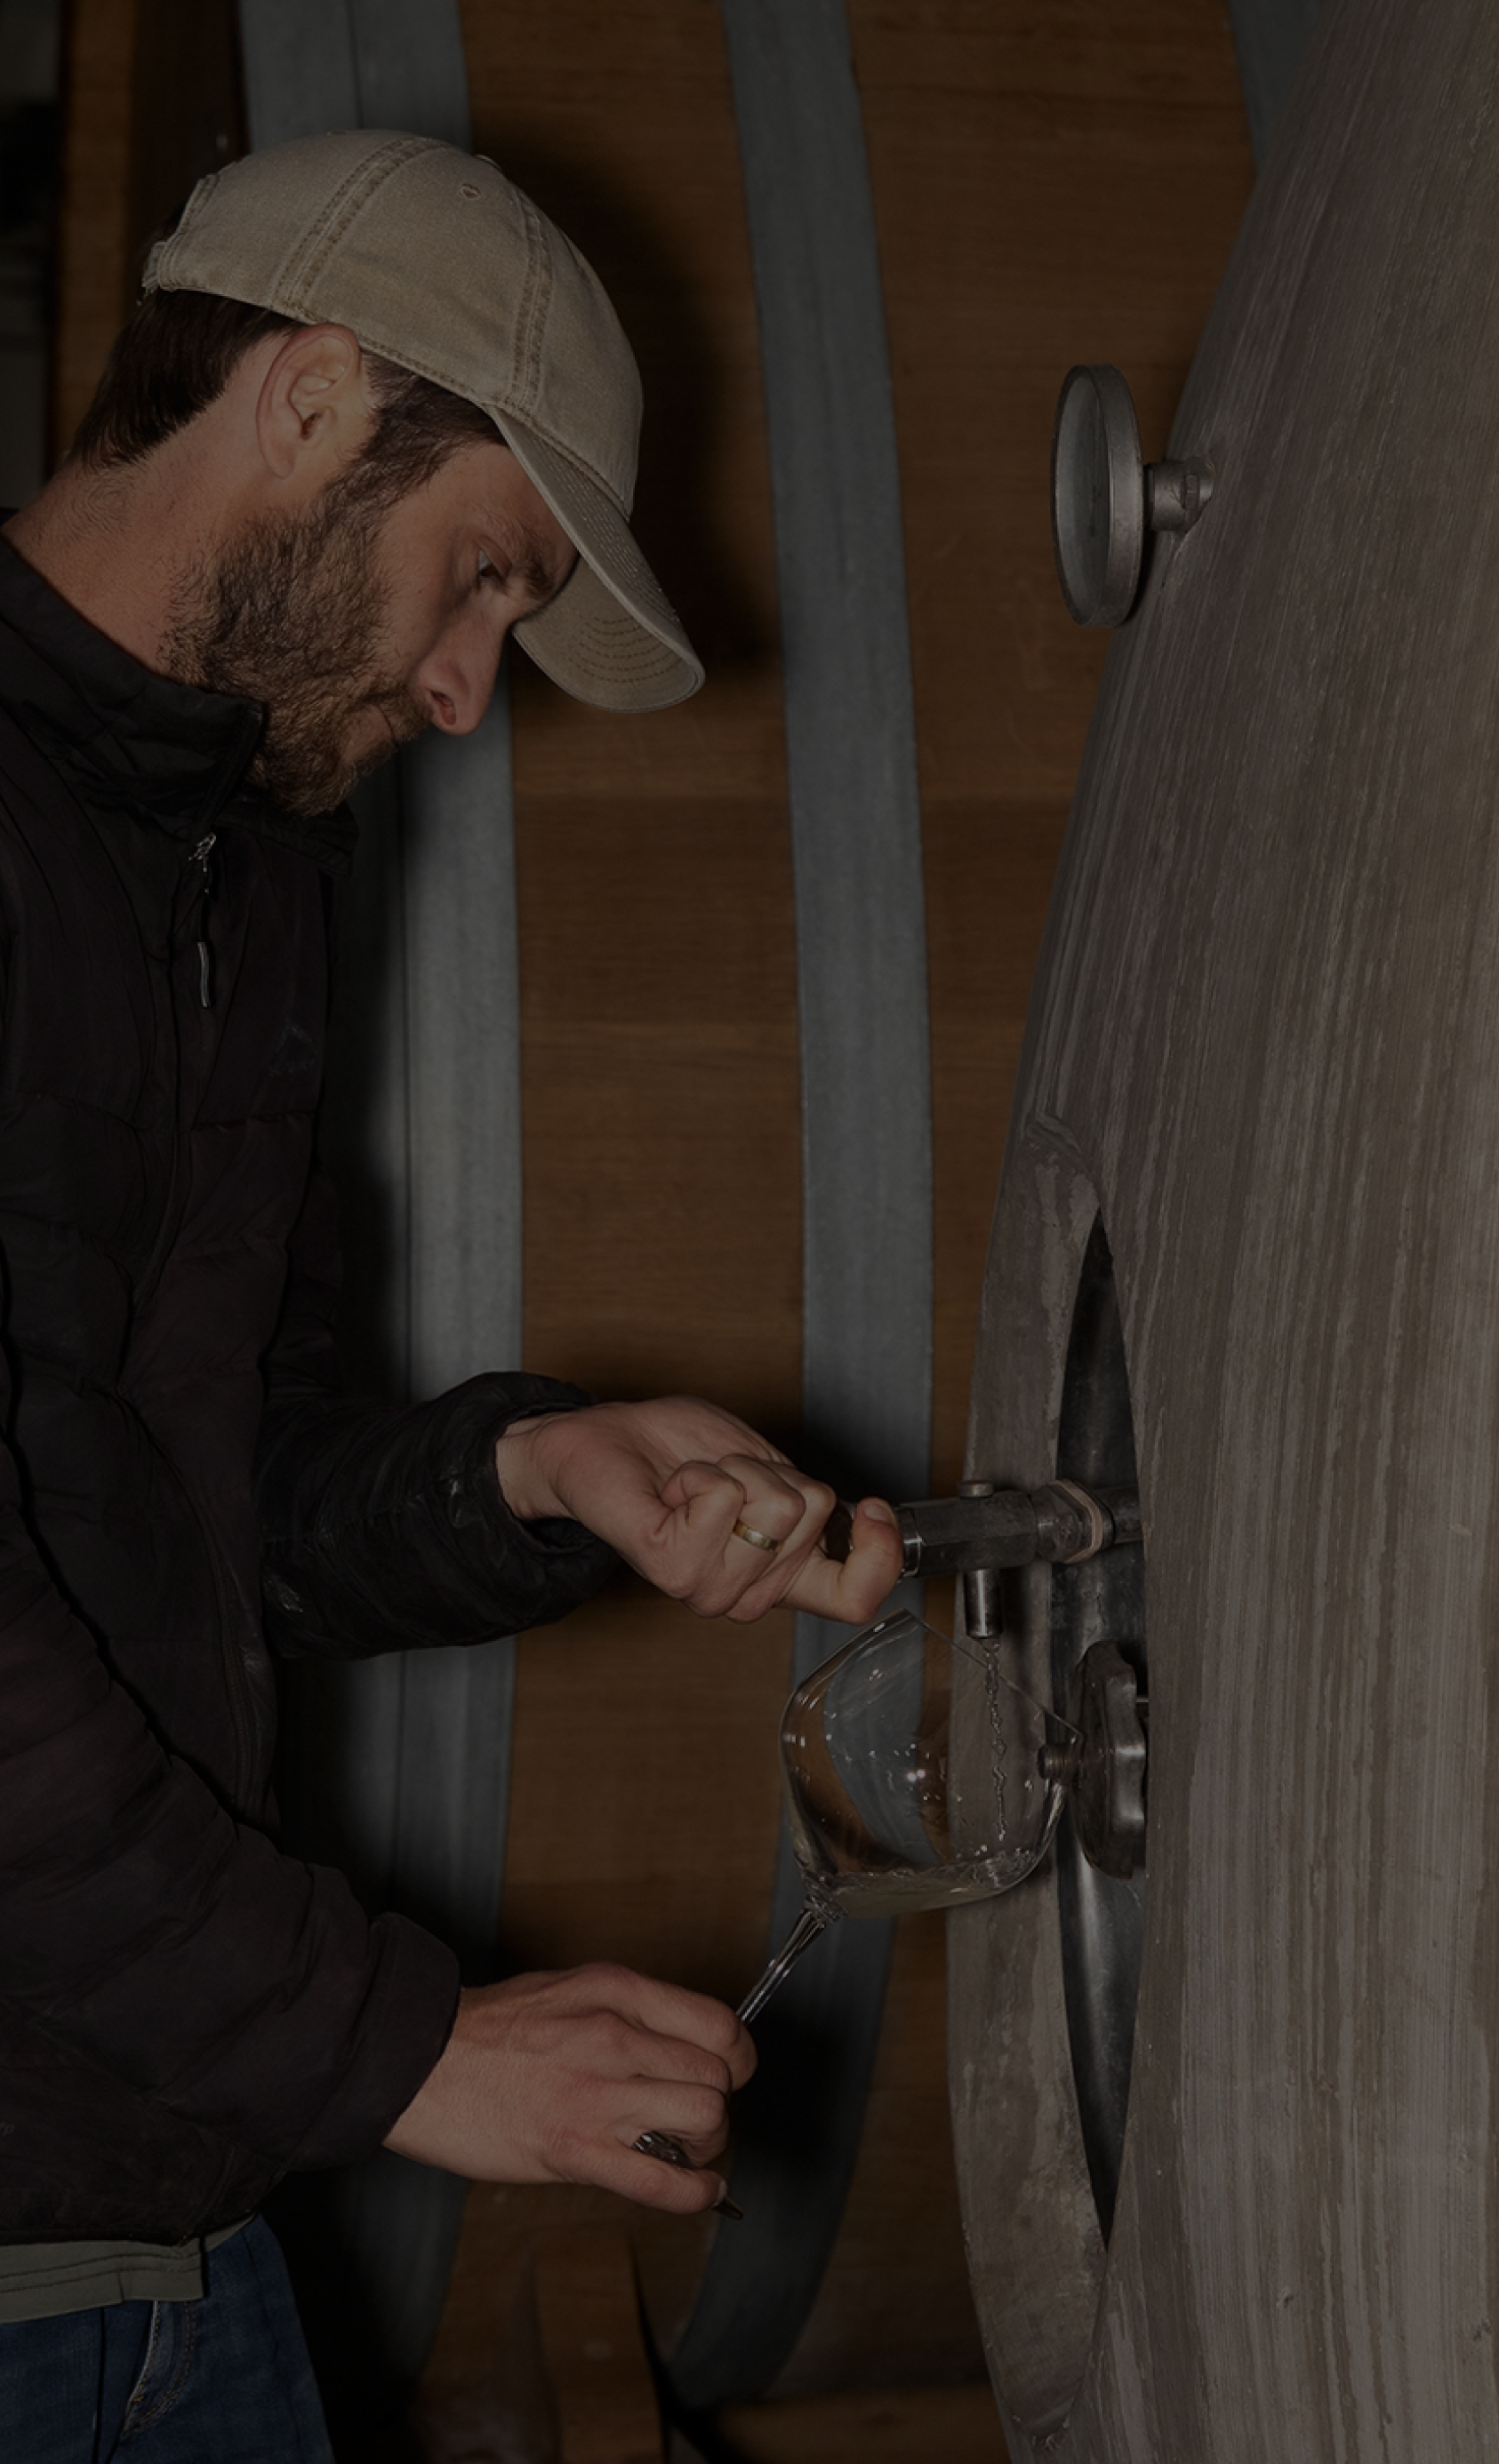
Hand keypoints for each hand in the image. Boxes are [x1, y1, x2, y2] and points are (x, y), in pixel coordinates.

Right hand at [382, 1964, 753, 2211]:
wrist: (417, 2062)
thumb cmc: (490, 2028)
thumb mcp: (570, 1989)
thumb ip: (629, 2011)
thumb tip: (683, 2042)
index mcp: (614, 1992)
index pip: (718, 2024)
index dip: (735, 2057)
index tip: (726, 2071)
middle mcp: (614, 2038)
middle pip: (718, 2078)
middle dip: (718, 2104)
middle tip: (693, 2117)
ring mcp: (595, 2096)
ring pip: (704, 2122)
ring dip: (705, 2145)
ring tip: (684, 2150)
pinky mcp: (574, 2152)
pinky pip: (663, 2181)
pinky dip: (695, 2193)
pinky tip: (699, 2191)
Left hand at [494, 1396, 901, 1621]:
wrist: (603, 1441)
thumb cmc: (679, 1451)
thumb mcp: (768, 1469)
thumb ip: (810, 1501)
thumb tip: (869, 1514)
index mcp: (781, 1574)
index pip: (855, 1598)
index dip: (882, 1556)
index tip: (871, 1509)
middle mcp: (749, 1592)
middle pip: (812, 1513)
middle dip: (772, 1470)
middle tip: (723, 1475)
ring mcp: (709, 1588)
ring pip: (775, 1503)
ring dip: (735, 1467)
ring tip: (695, 1481)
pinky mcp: (671, 1569)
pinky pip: (722, 1497)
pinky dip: (700, 1472)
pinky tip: (672, 1490)